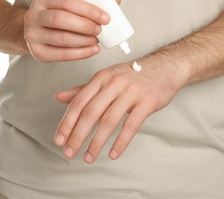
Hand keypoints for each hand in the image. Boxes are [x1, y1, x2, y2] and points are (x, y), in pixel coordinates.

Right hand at [24, 0, 119, 61]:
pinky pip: (62, 55)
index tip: (105, 17)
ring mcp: (33, 35)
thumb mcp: (67, 5)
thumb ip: (89, 1)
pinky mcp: (38, 52)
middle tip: (100, 30)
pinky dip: (81, 53)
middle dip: (85, 26)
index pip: (67, 1)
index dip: (88, 10)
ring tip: (96, 40)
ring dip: (84, 41)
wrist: (34, 32)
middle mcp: (33, 16)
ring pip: (62, 39)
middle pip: (61, 19)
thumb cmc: (56, 16)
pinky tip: (92, 50)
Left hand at [54, 57, 187, 162]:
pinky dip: (121, 142)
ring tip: (89, 156)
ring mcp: (131, 92)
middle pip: (91, 112)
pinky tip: (113, 153)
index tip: (59, 139)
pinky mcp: (147, 102)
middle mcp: (113, 83)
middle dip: (77, 135)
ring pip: (109, 120)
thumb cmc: (132, 75)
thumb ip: (82, 90)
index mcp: (101, 78)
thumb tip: (58, 97)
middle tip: (69, 151)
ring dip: (97, 142)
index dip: (67, 122)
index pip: (79, 102)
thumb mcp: (105, 78)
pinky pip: (131, 125)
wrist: (164, 67)